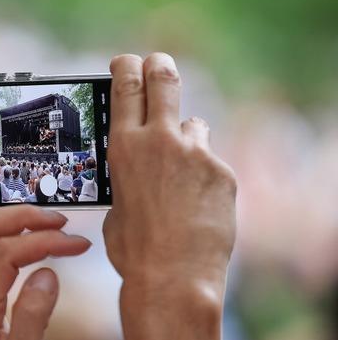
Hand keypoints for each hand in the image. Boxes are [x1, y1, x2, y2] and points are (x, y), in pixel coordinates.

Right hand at [104, 53, 236, 339]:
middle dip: (159, 66)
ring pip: (193, 126)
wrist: (172, 277)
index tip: (128, 62)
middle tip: (158, 64)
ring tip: (181, 177)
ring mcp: (196, 153)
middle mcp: (160, 140)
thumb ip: (128, 173)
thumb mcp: (115, 203)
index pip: (127, 85)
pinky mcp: (223, 172)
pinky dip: (203, 177)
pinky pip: (211, 163)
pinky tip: (197, 206)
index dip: (127, 66)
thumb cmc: (133, 248)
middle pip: (165, 79)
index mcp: (124, 146)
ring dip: (186, 140)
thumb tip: (139, 168)